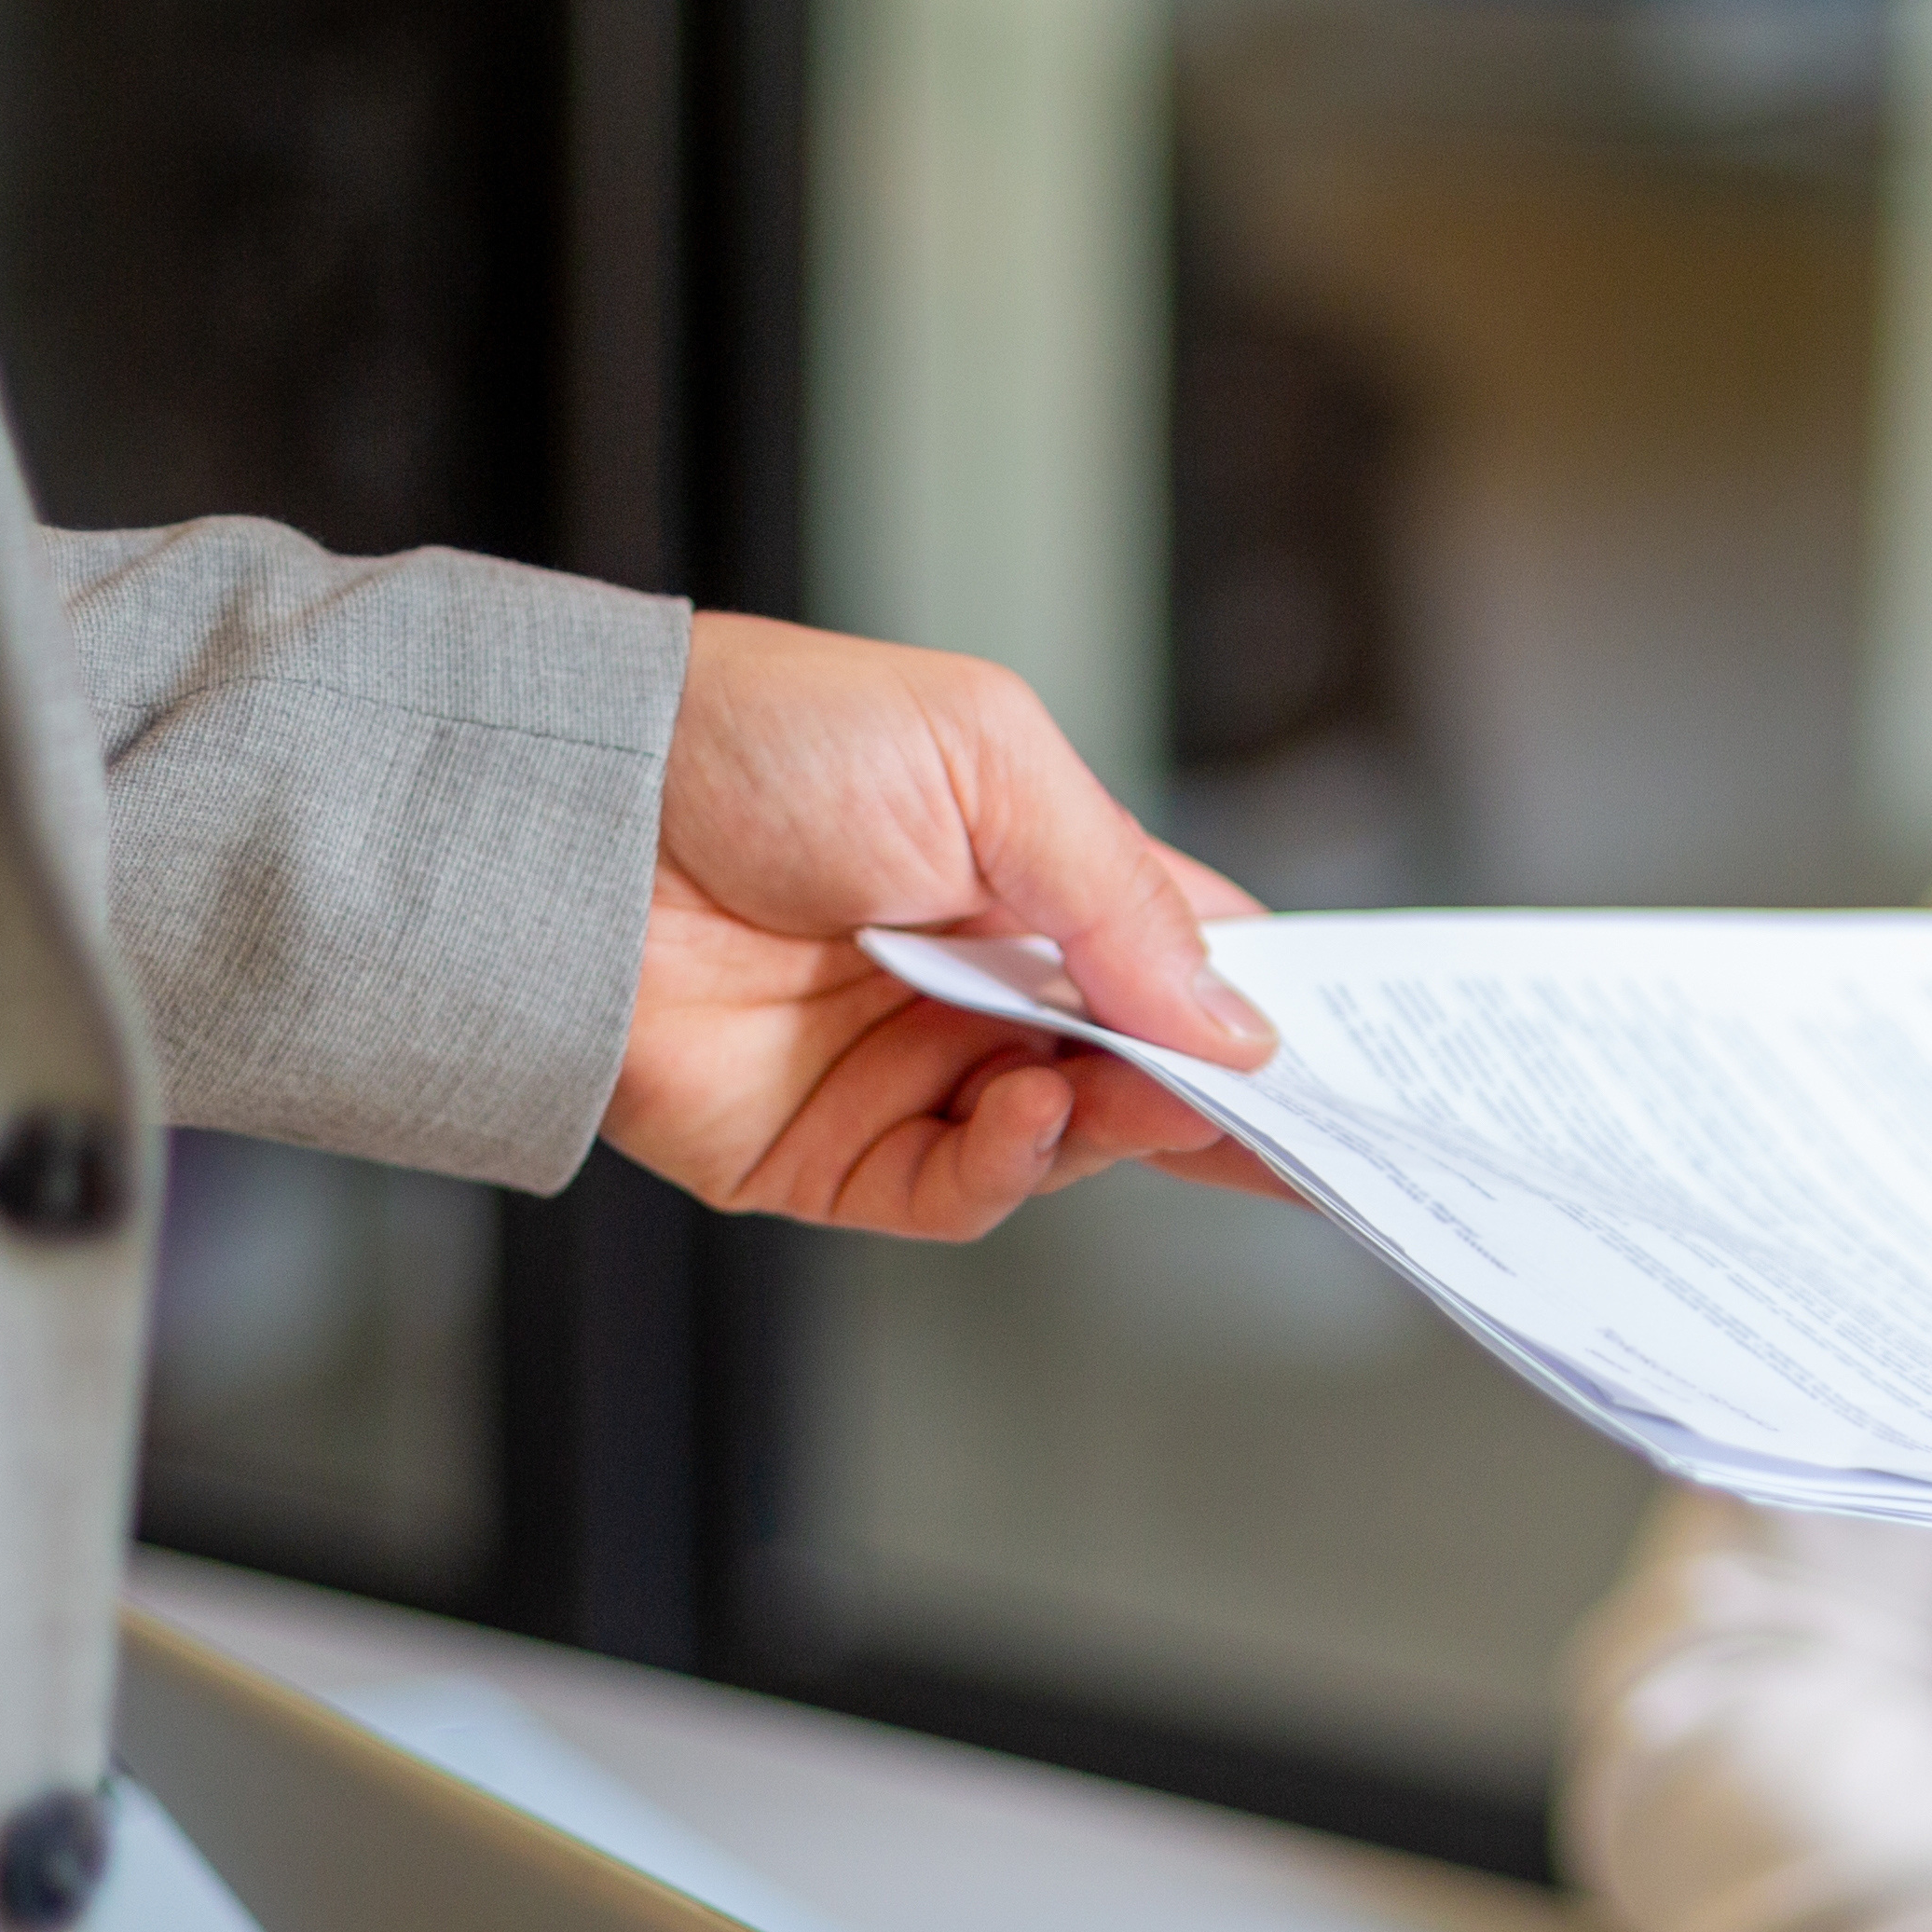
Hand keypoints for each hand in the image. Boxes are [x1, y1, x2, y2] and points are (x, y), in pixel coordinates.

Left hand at [603, 612, 1290, 1238]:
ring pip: (1066, 1144)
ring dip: (1117, 1124)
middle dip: (1227, 1103)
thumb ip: (1122, 896)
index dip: (1267, 1013)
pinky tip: (1024, 1111)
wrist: (574, 812)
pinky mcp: (831, 1155)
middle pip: (1144, 1075)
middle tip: (1311, 1131)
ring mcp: (908, 1074)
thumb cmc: (762, 739)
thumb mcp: (988, 760)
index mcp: (1033, 879)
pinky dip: (1009, 1166)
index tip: (1358, 1058)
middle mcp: (980, 986)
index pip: (1186, 964)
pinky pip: (955, 1192)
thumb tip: (1236, 1023)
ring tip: (1144, 1093)